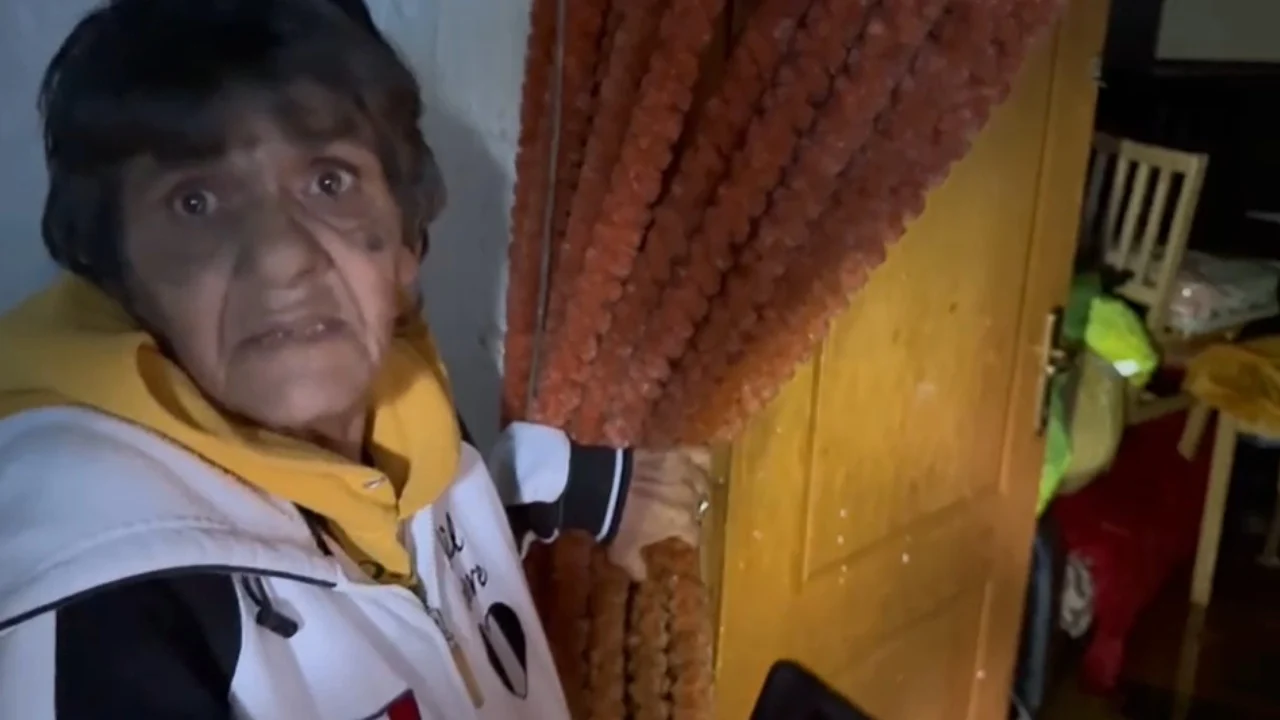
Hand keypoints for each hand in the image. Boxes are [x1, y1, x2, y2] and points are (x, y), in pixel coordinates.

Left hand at [607, 447, 711, 580]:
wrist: (602, 487)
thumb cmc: (616, 522)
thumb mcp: (623, 552)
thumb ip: (636, 566)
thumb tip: (643, 577)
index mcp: (683, 523)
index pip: (695, 535)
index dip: (689, 538)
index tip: (683, 539)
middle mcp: (691, 499)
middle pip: (701, 507)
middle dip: (694, 512)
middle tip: (681, 513)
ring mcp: (686, 473)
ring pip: (704, 482)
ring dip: (699, 488)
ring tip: (692, 489)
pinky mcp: (677, 453)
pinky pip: (700, 455)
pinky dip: (703, 460)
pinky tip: (700, 465)